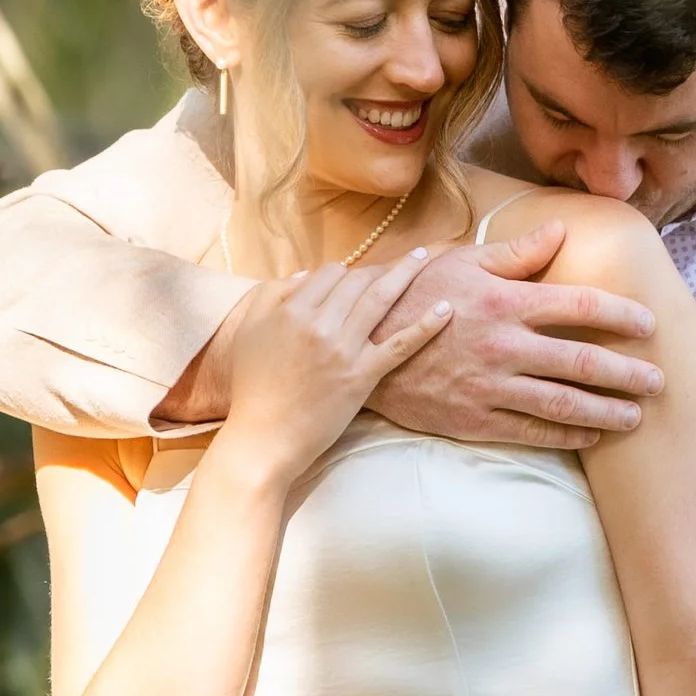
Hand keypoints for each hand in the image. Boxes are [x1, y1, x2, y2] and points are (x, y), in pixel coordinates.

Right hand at [218, 256, 451, 483]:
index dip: (346, 271)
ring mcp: (343, 349)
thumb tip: (306, 275)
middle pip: (358, 281)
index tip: (359, 275)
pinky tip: (446, 308)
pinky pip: (400, 344)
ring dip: (406, 274)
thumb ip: (272, 295)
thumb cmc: (252, 386)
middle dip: (381, 266)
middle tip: (404, 259)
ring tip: (425, 258)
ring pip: (380, 300)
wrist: (264, 437)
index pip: (329, 273)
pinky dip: (425, 325)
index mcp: (291, 310)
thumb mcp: (249, 330)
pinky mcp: (362, 376)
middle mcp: (319, 323)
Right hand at [364, 221, 662, 447]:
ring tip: (636, 417)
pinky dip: (565, 436)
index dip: (621, 314)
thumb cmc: (416, 294)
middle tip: (658, 380)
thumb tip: (562, 230)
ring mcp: (489, 385)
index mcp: (505, 300)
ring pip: (562, 403)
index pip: (579, 304)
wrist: (361, 344)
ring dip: (606, 412)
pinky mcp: (473, 418)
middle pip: (581, 361)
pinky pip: (530, 431)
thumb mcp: (463, 261)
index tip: (649, 325)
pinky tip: (590, 436)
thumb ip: (518, 252)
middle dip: (627, 373)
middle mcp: (504, 344)